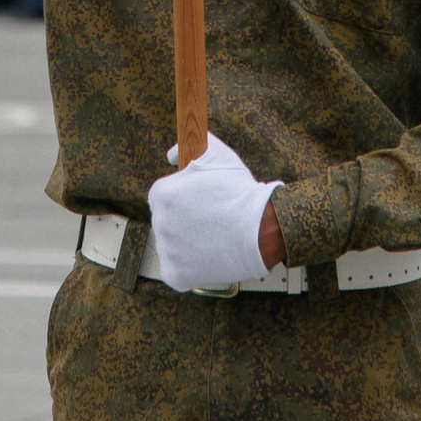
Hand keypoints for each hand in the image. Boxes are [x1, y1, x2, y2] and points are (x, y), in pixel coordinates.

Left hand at [146, 132, 279, 292]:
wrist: (261, 228)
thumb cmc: (240, 191)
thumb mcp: (216, 154)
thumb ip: (187, 146)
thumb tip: (171, 155)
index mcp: (161, 194)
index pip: (164, 198)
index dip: (185, 200)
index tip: (203, 204)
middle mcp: (159, 222)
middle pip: (167, 222)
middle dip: (185, 221)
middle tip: (211, 221)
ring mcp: (167, 250)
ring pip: (172, 246)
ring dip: (187, 244)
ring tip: (213, 238)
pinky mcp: (176, 274)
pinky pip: (175, 271)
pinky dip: (188, 267)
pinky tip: (206, 257)